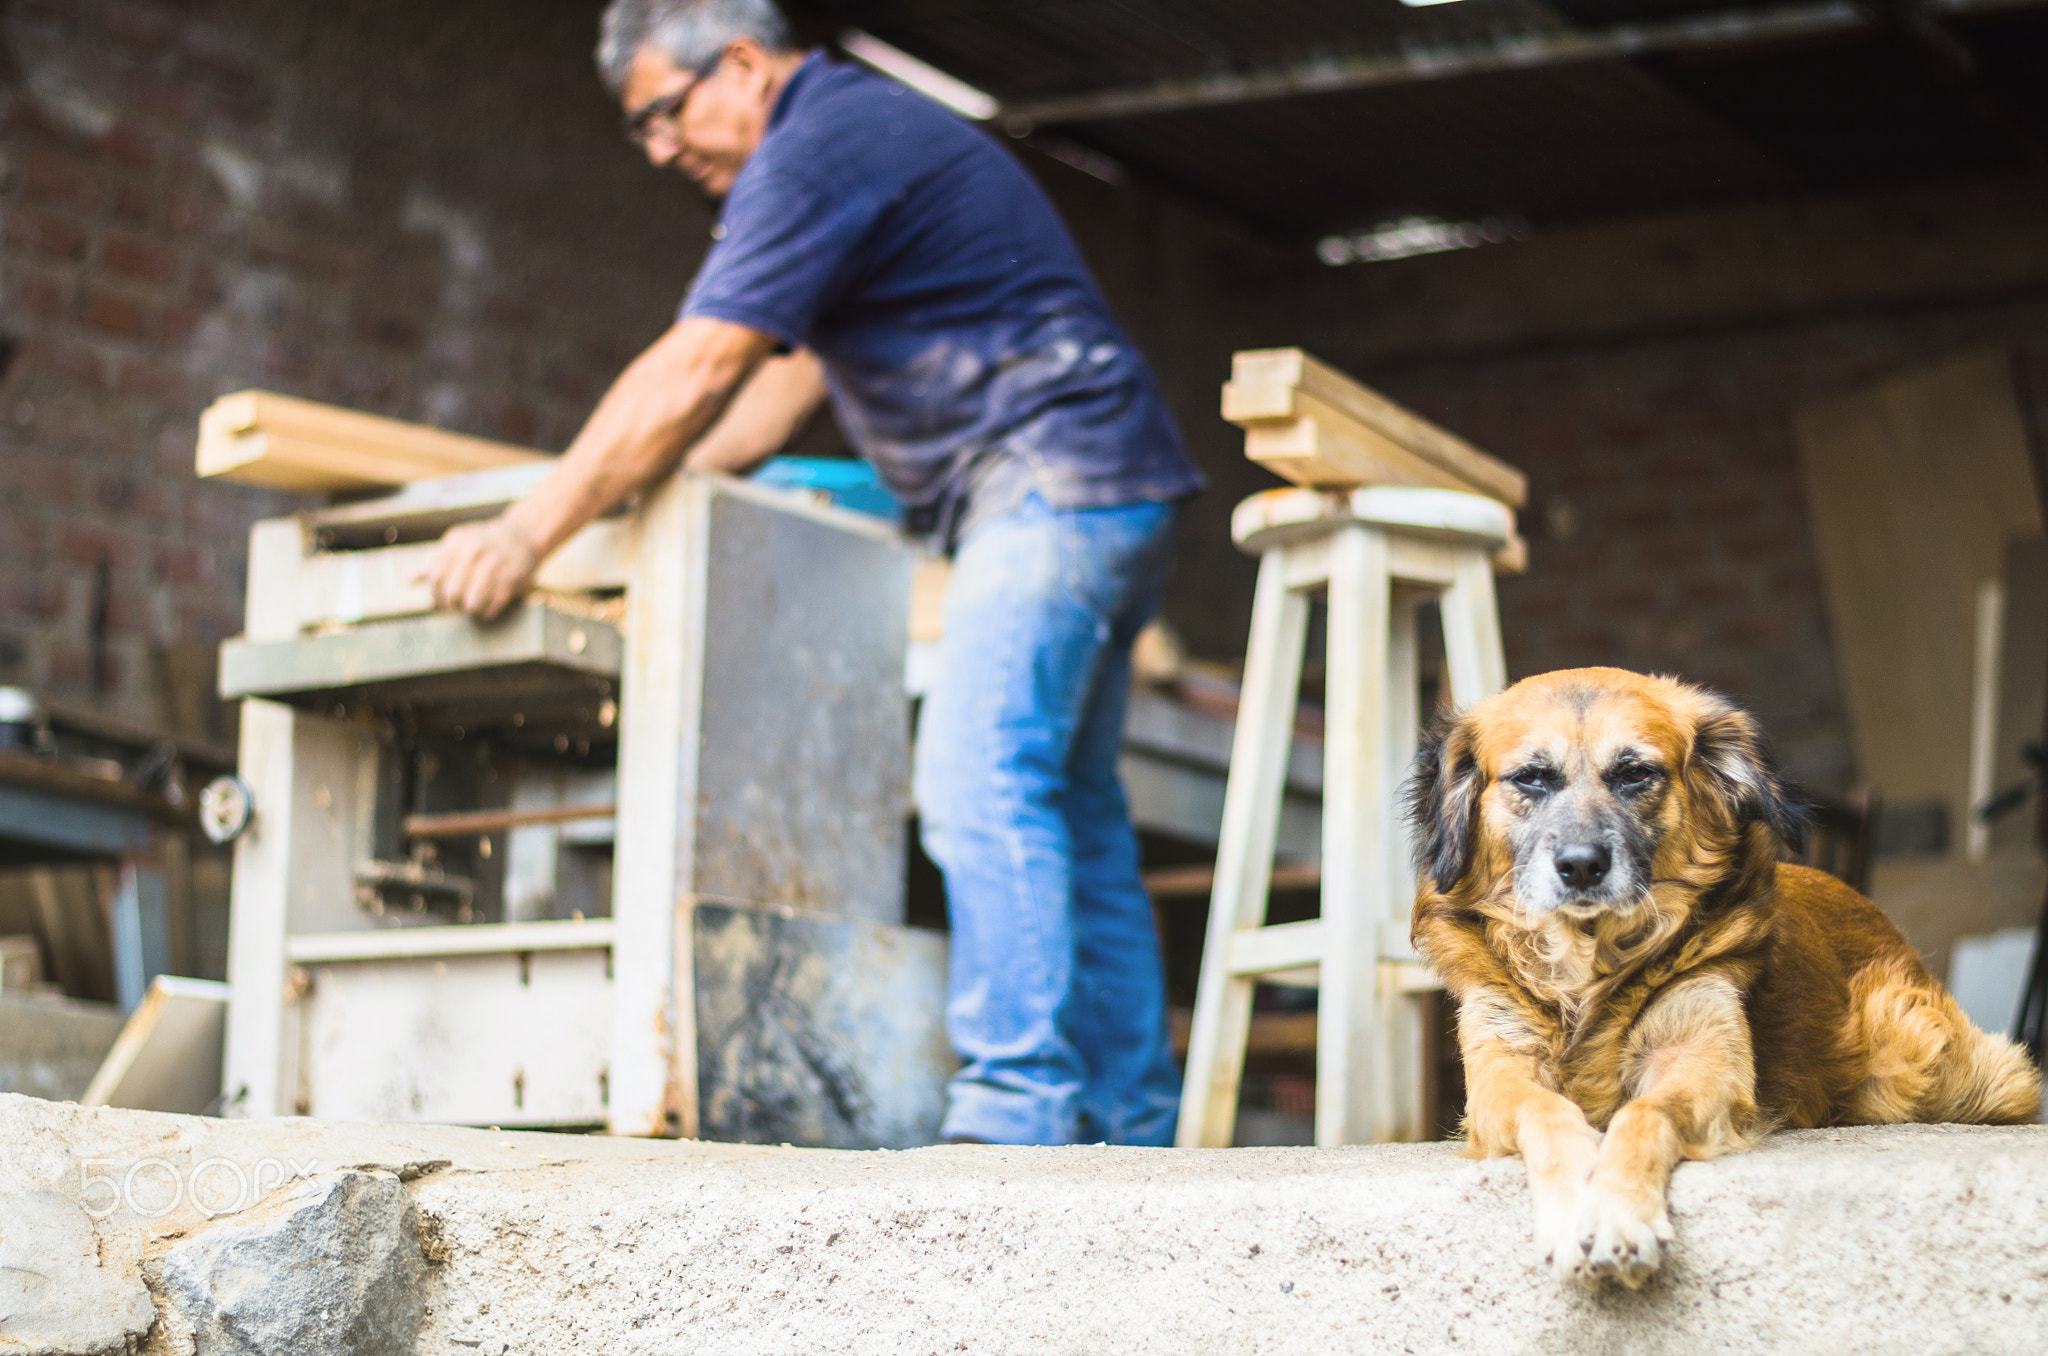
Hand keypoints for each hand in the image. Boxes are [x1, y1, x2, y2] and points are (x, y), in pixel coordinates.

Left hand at [423, 516, 541, 619]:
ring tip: (470, 606)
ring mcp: (494, 566)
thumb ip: (435, 560)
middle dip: (450, 605)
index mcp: (458, 542)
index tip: (438, 602)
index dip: (435, 594)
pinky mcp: (511, 580)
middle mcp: (475, 551)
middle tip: (454, 607)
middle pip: (452, 591)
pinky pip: (491, 606)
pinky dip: (486, 612)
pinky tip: (487, 607)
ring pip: (471, 602)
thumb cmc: (486, 541)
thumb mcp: (459, 542)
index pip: (436, 576)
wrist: (524, 534)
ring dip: (468, 609)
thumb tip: (409, 580)